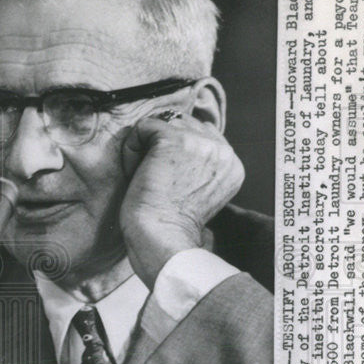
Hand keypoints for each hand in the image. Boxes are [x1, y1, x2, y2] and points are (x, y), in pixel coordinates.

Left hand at [119, 112, 243, 288]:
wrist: (162, 239)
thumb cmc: (171, 226)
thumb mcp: (198, 195)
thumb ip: (200, 166)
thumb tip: (188, 138)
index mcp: (232, 165)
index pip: (202, 135)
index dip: (176, 152)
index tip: (168, 181)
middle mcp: (222, 151)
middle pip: (182, 125)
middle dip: (161, 147)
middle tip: (154, 180)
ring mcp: (200, 143)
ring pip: (163, 124)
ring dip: (146, 146)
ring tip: (144, 175)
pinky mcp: (174, 140)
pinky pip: (144, 127)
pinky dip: (132, 148)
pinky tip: (135, 172)